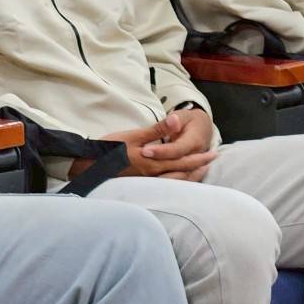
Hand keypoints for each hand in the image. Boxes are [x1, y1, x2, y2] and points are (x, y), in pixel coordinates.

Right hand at [71, 113, 215, 181]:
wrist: (90, 165)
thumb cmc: (110, 148)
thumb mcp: (133, 135)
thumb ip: (157, 129)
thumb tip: (176, 120)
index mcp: (154, 162)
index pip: (183, 160)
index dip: (200, 157)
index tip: (213, 153)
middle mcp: (154, 175)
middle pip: (183, 173)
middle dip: (199, 167)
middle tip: (211, 161)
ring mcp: (147, 181)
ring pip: (176, 181)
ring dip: (190, 175)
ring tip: (199, 170)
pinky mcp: (141, 183)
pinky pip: (166, 184)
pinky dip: (177, 180)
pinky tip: (177, 177)